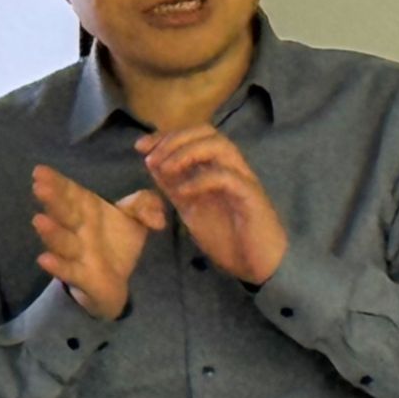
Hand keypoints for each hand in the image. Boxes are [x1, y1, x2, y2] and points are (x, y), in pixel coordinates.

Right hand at [31, 166, 167, 320]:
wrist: (116, 281)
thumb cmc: (118, 241)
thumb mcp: (136, 219)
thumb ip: (145, 207)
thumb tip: (156, 216)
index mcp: (87, 210)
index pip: (70, 192)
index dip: (56, 182)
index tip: (40, 171)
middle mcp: (77, 229)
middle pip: (63, 213)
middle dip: (52, 200)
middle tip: (39, 187)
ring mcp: (76, 253)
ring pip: (62, 241)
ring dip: (51, 232)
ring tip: (38, 220)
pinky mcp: (81, 276)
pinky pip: (68, 270)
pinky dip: (57, 266)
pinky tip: (44, 259)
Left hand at [136, 126, 287, 284]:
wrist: (258, 266)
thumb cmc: (228, 238)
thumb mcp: (190, 208)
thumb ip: (173, 185)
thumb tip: (151, 162)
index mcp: (216, 167)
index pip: (193, 135)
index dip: (165, 135)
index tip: (140, 146)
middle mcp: (232, 168)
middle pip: (207, 131)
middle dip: (174, 138)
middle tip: (151, 157)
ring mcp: (244, 180)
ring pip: (220, 146)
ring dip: (187, 152)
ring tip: (165, 169)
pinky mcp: (251, 197)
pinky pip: (227, 177)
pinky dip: (200, 180)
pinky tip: (182, 193)